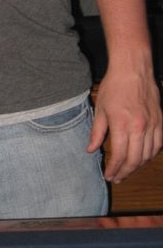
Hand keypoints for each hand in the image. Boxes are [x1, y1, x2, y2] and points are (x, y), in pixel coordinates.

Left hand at [88, 66, 162, 181]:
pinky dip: (150, 155)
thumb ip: (97, 132)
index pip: (119, 155)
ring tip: (127, 170)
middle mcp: (140, 127)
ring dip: (137, 166)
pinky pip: (158, 144)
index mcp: (122, 124)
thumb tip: (91, 150)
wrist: (133, 69)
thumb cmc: (114, 87)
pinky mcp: (160, 121)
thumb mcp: (100, 109)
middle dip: (125, 172)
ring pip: (148, 155)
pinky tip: (142, 158)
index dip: (113, 169)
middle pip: (134, 159)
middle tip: (117, 178)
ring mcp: (152, 124)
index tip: (108, 175)